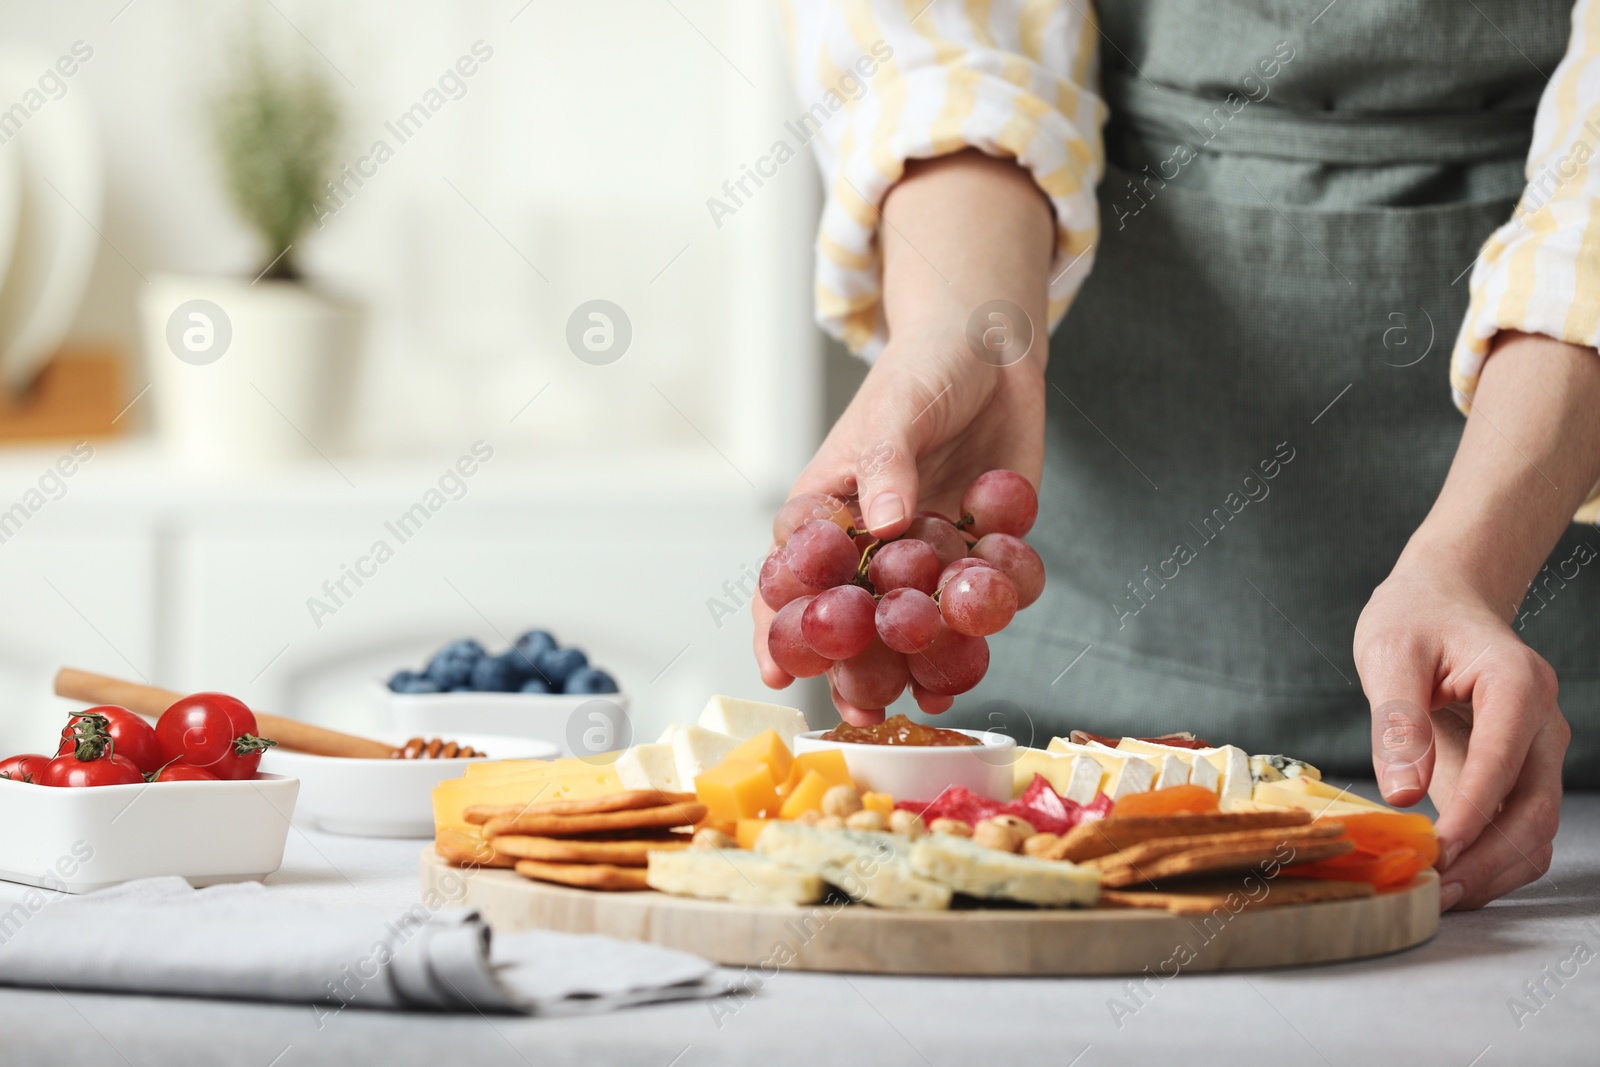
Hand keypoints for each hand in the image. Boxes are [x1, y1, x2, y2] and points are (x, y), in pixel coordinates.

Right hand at [752, 150, 1054, 723]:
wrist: (993, 354)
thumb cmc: (922, 370)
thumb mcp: (897, 407)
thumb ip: (888, 462)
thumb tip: (884, 521)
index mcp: (827, 512)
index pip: (791, 577)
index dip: (781, 626)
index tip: (780, 673)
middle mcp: (871, 546)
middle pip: (853, 621)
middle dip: (855, 667)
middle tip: (863, 708)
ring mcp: (925, 557)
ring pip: (918, 624)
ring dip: (927, 657)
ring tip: (934, 692)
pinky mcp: (978, 555)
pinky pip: (983, 598)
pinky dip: (991, 611)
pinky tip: (994, 610)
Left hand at [1355, 556, 1569, 911]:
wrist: (1441, 600)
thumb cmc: (1414, 619)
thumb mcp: (1390, 653)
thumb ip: (1397, 723)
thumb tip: (1403, 794)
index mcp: (1515, 684)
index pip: (1505, 761)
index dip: (1473, 813)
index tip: (1436, 851)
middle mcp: (1542, 722)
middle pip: (1534, 808)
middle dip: (1488, 858)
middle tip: (1435, 890)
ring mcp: (1537, 751)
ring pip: (1536, 829)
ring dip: (1495, 870)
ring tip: (1440, 896)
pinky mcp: (1519, 772)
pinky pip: (1520, 828)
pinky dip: (1494, 860)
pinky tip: (1451, 876)